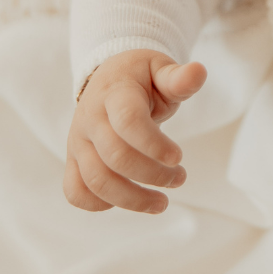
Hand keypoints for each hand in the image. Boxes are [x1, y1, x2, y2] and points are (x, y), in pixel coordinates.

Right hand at [64, 49, 206, 213]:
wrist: (108, 78)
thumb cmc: (141, 77)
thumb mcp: (161, 69)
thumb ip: (178, 78)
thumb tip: (199, 71)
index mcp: (114, 92)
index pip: (128, 121)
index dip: (154, 144)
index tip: (178, 157)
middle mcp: (90, 118)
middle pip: (115, 156)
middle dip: (152, 174)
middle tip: (180, 177)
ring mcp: (78, 141)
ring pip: (96, 180)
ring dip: (132, 199)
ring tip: (162, 202)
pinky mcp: (73, 160)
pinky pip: (75, 191)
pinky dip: (99, 204)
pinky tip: (129, 199)